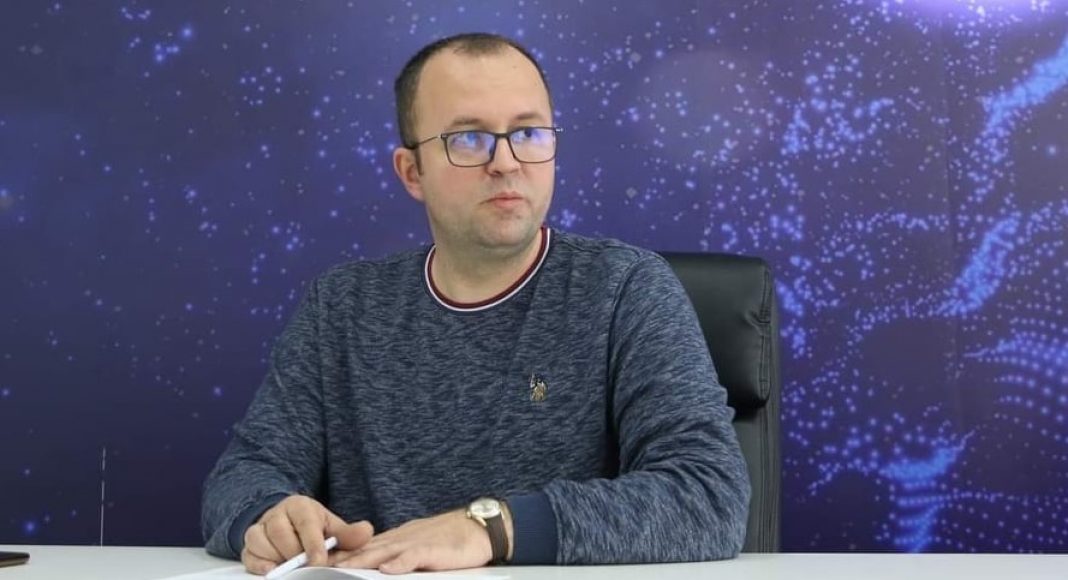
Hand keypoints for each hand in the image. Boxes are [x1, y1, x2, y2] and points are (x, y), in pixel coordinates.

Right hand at [241, 495, 373, 575]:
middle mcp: (277, 514)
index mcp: (299, 506)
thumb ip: (348, 534)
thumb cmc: (314, 529)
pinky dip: (258, 565)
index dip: (312, 543)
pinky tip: (271, 572)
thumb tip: (366, 531)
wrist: (290, 527)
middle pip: (280, 533)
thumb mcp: (332, 528)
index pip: (305, 522)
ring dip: (277, 558)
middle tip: (307, 568)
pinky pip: (248, 554)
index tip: (319, 561)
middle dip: (294, 554)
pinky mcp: (250, 545)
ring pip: (261, 541)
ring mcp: (260, 528)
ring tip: (292, 569)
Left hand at [331, 509, 491, 573]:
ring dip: (361, 561)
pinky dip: (399, 563)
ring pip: (383, 552)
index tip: (320, 561)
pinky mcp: (433, 550)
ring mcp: (416, 543)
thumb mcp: (418, 546)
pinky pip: (413, 556)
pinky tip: (386, 570)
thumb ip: (397, 555)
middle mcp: (401, 539)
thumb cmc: (451, 540)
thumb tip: (378, 566)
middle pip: (366, 549)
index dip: (342, 554)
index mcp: (397, 539)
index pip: (364, 547)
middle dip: (342, 558)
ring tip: (340, 568)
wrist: (479, 527)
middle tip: (318, 565)